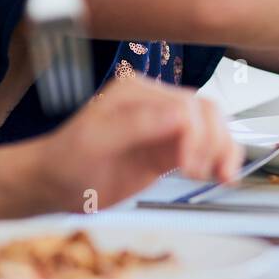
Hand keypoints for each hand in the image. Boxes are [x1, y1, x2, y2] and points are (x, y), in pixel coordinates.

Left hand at [37, 76, 242, 211]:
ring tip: (223, 176)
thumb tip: (179, 115)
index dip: (195, 135)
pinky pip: (205, 148)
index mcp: (138, 92)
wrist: (54, 186)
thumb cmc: (66, 162)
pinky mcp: (170, 149)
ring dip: (224, 150)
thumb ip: (138, 124)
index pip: (185, 105)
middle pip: (207, 113)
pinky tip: (223, 174)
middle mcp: (156, 104)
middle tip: (204, 173)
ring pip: (213, 128)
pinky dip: (220, 159)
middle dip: (214, 142)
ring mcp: (165, 127)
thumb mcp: (95, 141)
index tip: (186, 165)